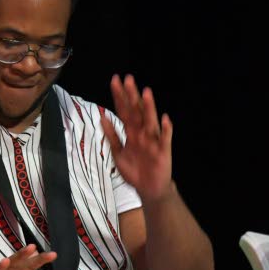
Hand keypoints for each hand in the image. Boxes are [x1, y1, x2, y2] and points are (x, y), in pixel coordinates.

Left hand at [101, 74, 173, 202]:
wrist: (149, 189)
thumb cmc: (135, 171)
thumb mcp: (118, 154)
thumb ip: (111, 136)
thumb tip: (102, 117)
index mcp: (131, 133)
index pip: (124, 111)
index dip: (119, 97)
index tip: (115, 81)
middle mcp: (142, 133)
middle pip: (136, 111)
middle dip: (132, 96)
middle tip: (128, 79)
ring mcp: (153, 141)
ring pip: (150, 121)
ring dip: (149, 108)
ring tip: (146, 93)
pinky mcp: (163, 151)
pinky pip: (165, 139)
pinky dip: (166, 130)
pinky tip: (165, 119)